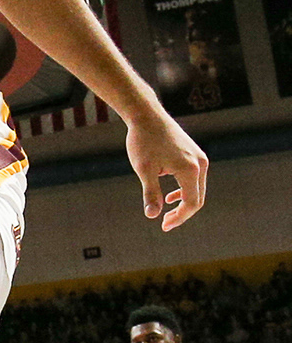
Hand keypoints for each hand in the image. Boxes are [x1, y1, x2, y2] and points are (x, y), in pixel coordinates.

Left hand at [127, 108, 206, 231]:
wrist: (147, 116)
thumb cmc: (143, 142)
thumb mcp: (144, 170)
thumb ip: (150, 193)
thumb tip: (152, 215)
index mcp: (190, 170)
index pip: (192, 203)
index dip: (179, 218)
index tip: (164, 226)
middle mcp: (200, 164)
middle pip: (198, 198)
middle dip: (182, 213)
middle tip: (165, 223)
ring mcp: (199, 158)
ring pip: (197, 189)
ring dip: (184, 202)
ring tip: (167, 213)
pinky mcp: (195, 154)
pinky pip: (194, 179)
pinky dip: (184, 190)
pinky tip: (170, 196)